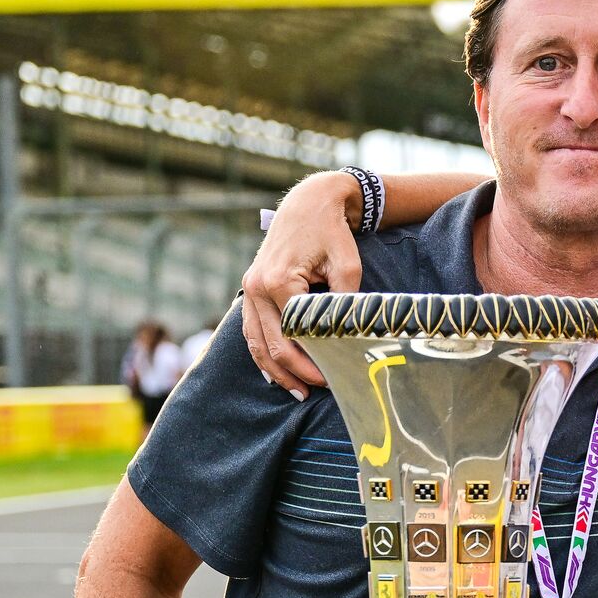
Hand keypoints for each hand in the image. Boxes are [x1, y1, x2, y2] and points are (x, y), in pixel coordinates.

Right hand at [240, 171, 364, 393]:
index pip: (294, 336)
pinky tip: (276, 372)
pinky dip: (262, 352)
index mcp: (277, 281)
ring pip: (255, 341)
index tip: (335, 376)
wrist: (309, 204)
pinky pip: (252, 329)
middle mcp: (256, 287)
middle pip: (271, 344)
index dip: (314, 362)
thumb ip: (344, 303)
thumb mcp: (347, 266)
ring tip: (297, 392)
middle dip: (295, 373)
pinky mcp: (251, 289)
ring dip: (274, 369)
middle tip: (318, 393)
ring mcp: (249, 288)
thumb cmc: (331, 233)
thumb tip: (348, 339)